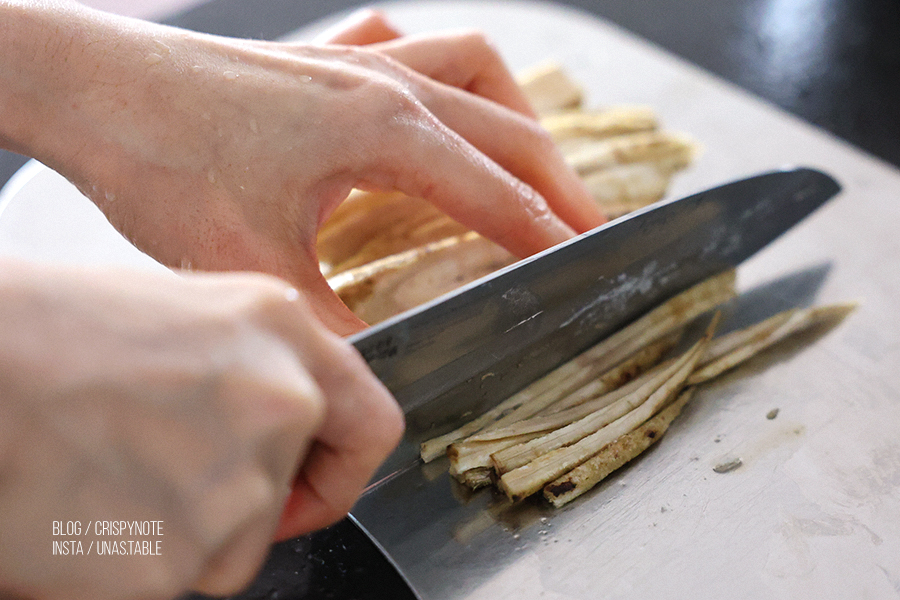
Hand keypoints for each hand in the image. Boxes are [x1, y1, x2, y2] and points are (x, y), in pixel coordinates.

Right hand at [0, 260, 402, 599]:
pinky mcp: (181, 552)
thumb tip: (291, 428)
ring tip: (112, 471)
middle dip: (244, 507)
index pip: (371, 425)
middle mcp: (281, 401)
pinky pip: (176, 576)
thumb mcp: (191, 318)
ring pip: (231, 544)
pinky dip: (137, 559)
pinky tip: (93, 503)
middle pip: (289, 497)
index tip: (312, 485)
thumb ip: (261, 371)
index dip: (342, 470)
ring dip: (180, 530)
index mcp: (284, 331)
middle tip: (176, 481)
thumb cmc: (52, 332)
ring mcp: (239, 480)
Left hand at [2, 3, 604, 334]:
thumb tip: (372, 372)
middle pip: (510, 130)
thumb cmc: (163, 163)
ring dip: (519, 116)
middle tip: (594, 228)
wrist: (93, 87)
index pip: (497, 191)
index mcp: (385, 130)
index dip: (549, 235)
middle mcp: (387, 83)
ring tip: (538, 164)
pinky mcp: (325, 58)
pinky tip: (442, 99)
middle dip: (561, 183)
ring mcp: (357, 61)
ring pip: (477, 70)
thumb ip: (329, 326)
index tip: (591, 265)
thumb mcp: (255, 265)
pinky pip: (414, 45)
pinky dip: (448, 73)